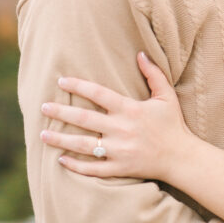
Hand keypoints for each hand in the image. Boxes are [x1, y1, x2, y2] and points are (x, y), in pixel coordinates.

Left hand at [40, 52, 189, 182]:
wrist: (180, 157)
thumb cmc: (173, 124)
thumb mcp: (166, 96)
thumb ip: (153, 74)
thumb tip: (141, 53)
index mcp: (130, 110)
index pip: (98, 94)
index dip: (78, 86)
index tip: (61, 81)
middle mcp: (121, 129)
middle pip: (84, 119)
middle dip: (61, 112)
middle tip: (43, 106)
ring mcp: (118, 151)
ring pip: (82, 145)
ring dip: (60, 140)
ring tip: (42, 134)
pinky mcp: (119, 168)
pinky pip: (92, 169)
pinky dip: (75, 166)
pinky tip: (60, 160)